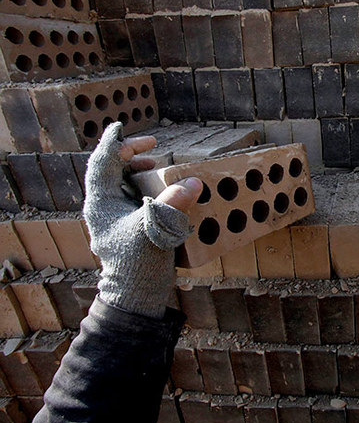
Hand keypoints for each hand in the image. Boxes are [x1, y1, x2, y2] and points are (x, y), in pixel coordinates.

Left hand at [83, 122, 202, 318]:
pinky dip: (147, 188)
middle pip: (110, 171)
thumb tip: (192, 182)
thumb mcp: (155, 229)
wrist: (135, 295)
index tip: (123, 127)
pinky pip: (134, 198)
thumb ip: (173, 203)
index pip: (102, 163)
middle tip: (152, 147)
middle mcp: (105, 207)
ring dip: (138, 171)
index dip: (114, 143)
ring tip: (157, 164)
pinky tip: (164, 191)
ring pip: (122, 184)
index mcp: (101, 203)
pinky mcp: (127, 228)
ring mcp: (115, 218)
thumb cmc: (138, 264)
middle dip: (129, 155)